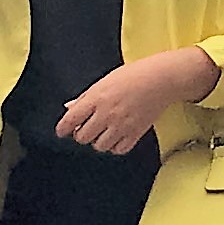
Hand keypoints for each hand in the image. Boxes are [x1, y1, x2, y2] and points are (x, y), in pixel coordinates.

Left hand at [51, 49, 214, 154]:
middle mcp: (107, 113)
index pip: (71, 119)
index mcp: (96, 98)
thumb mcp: (104, 81)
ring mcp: (122, 125)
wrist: (161, 79)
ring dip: (98, 141)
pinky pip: (119, 149)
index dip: (63, 128)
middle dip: (82, 134)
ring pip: (100, 146)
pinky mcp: (136, 133)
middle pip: (83, 137)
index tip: (62, 131)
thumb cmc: (134, 75)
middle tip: (86, 129)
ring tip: (103, 133)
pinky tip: (116, 138)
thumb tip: (70, 107)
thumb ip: (86, 97)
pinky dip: (115, 147)